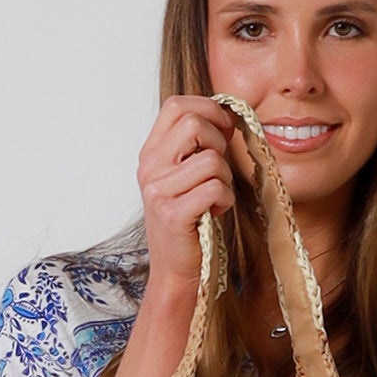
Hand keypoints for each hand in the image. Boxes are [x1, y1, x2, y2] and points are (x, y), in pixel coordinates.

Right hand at [136, 95, 239, 288]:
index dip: (209, 108)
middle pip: (194, 123)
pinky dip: (226, 200)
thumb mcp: (187, 176)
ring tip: (216, 198)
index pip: (176, 105)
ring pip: (212, 159)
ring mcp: (158, 191)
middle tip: (220, 169)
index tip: (225, 128)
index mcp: (151, 153)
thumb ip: (197, 146)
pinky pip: (215, 188)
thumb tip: (227, 115)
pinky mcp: (173, 214)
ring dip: (226, 179)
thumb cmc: (190, 221)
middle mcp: (149, 168)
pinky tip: (216, 212)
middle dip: (220, 142)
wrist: (175, 271)